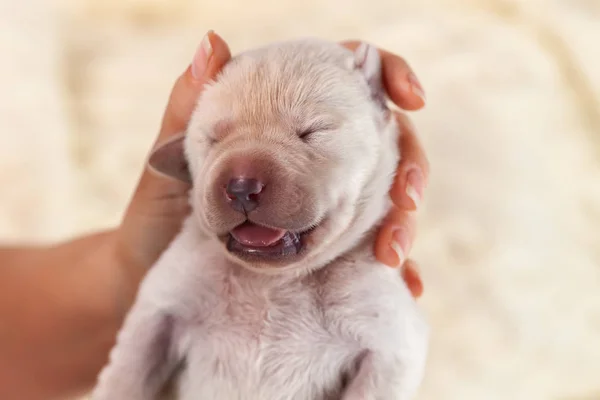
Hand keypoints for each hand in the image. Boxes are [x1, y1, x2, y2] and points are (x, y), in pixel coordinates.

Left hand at [113, 32, 428, 303]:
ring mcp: (321, 207)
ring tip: (393, 256)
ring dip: (404, 224)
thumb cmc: (157, 217)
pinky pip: (369, 256)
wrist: (148, 279)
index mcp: (284, 125)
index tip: (411, 99)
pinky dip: (398, 269)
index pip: (351, 82)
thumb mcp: (168, 162)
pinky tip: (406, 285)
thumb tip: (212, 42)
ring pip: (387, 203)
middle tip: (408, 199)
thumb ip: (188, 108)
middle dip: (410, 168)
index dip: (390, 77)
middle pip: (386, 147)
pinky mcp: (324, 252)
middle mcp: (311, 161)